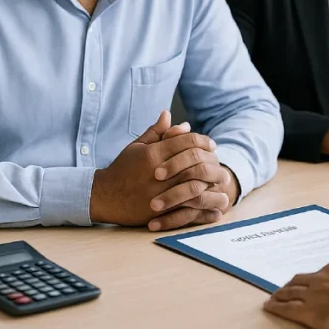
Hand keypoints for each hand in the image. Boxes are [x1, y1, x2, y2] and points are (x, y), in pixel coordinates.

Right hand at [90, 110, 229, 227]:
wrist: (103, 196)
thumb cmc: (121, 170)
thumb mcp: (136, 147)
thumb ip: (155, 132)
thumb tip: (170, 115)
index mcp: (153, 154)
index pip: (186, 142)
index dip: (202, 142)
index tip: (212, 147)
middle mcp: (158, 173)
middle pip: (194, 164)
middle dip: (212, 166)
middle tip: (222, 169)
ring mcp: (159, 193)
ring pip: (195, 189)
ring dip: (213, 190)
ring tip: (224, 191)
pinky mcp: (159, 212)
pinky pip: (187, 212)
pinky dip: (204, 213)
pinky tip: (215, 212)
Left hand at [263, 262, 328, 328]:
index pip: (314, 275)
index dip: (305, 281)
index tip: (302, 284)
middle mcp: (319, 279)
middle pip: (297, 282)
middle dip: (288, 286)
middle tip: (281, 290)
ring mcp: (312, 295)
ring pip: (289, 293)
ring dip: (280, 295)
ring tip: (273, 299)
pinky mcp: (309, 312)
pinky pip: (287, 309)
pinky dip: (276, 307)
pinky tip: (269, 308)